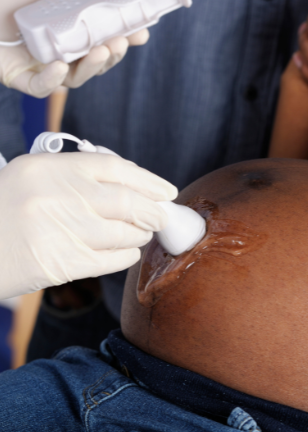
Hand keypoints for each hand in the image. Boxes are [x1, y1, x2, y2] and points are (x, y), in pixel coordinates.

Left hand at [0, 0, 149, 97]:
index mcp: (69, 30)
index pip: (104, 39)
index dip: (125, 39)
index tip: (142, 33)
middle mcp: (59, 50)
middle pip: (94, 64)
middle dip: (112, 55)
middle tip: (121, 43)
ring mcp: (41, 67)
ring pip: (75, 78)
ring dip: (92, 67)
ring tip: (102, 52)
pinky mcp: (20, 79)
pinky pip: (41, 87)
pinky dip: (52, 79)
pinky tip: (59, 66)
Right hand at [0, 152, 177, 299]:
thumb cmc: (4, 211)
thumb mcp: (33, 179)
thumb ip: (77, 177)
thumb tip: (131, 186)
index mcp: (49, 167)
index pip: (113, 167)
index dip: (147, 180)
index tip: (167, 190)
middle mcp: (57, 195)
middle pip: (126, 201)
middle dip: (153, 211)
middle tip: (163, 217)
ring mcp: (60, 230)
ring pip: (123, 232)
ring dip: (140, 234)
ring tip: (141, 233)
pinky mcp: (62, 263)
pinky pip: (112, 259)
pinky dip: (127, 255)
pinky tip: (126, 251)